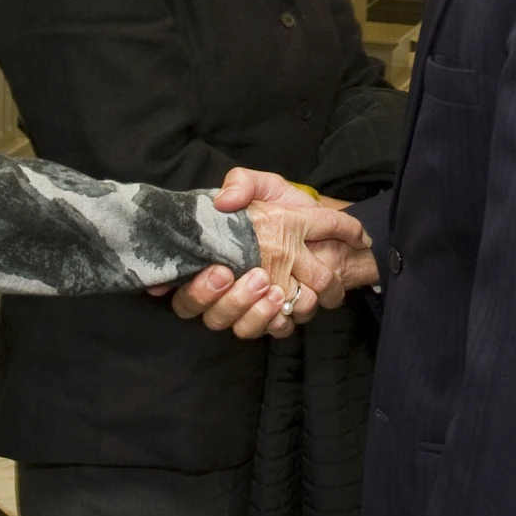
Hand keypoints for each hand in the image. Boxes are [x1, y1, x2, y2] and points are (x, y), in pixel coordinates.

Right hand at [170, 171, 374, 334]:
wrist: (329, 229)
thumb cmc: (288, 208)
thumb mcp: (265, 186)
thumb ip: (242, 184)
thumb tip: (222, 200)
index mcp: (213, 262)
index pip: (186, 293)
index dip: (195, 291)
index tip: (220, 271)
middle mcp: (229, 292)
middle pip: (214, 317)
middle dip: (233, 301)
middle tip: (258, 276)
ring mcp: (254, 308)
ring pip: (244, 328)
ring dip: (259, 313)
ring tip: (277, 290)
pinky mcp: (282, 318)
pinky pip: (276, 332)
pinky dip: (283, 320)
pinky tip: (291, 302)